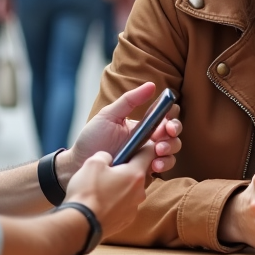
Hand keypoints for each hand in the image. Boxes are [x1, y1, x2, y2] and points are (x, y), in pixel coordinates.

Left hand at [57, 82, 181, 189]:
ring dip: (171, 148)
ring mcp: (149, 155)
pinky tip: (154, 165)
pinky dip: (165, 164)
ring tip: (158, 151)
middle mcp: (149, 138)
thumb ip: (129, 100)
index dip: (172, 115)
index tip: (166, 118)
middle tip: (165, 135)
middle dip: (174, 132)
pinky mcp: (146, 170)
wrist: (79, 164)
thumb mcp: (109, 115)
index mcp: (143, 123)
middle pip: (174, 132)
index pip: (166, 115)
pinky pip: (164, 167)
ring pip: (173, 149)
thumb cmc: (92, 138)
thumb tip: (151, 84)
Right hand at [61, 149, 153, 236]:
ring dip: (121, 187)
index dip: (142, 146)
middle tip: (109, 170)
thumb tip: (109, 159)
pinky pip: (124, 206)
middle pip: (138, 174)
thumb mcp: (93, 163)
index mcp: (135, 175)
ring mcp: (133, 209)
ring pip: (131, 191)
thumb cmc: (87, 192)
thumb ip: (105, 155)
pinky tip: (101, 203)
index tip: (133, 146)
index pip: (149, 154)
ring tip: (102, 189)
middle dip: (127, 170)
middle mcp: (139, 192)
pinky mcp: (125, 221)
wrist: (80, 225)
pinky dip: (116, 203)